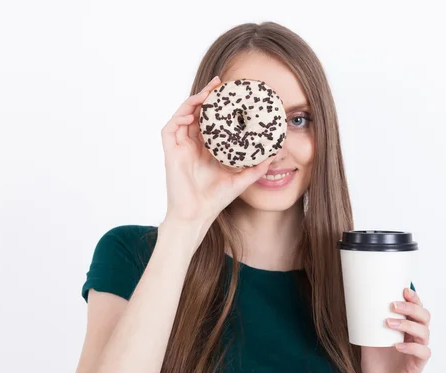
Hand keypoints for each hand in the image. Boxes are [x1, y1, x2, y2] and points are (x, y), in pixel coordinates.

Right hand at [160, 76, 274, 228]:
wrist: (197, 215)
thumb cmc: (214, 200)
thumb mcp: (241, 180)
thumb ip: (256, 168)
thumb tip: (274, 155)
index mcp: (205, 148)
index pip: (211, 120)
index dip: (218, 105)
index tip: (230, 92)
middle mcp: (191, 144)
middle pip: (197, 113)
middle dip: (206, 96)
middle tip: (220, 83)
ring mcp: (180, 147)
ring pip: (183, 116)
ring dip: (194, 101)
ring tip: (208, 92)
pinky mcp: (170, 152)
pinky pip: (170, 128)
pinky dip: (180, 116)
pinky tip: (192, 112)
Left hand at [361, 287, 431, 372]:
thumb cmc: (376, 360)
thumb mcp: (368, 336)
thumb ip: (366, 322)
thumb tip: (353, 303)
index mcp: (407, 326)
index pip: (417, 308)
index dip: (414, 298)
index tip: (403, 289)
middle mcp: (416, 336)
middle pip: (424, 316)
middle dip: (411, 308)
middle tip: (393, 305)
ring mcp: (418, 349)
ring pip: (424, 332)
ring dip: (407, 324)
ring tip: (388, 323)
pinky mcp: (418, 363)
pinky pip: (423, 352)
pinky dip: (411, 347)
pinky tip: (397, 345)